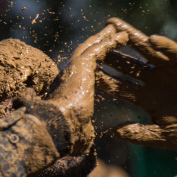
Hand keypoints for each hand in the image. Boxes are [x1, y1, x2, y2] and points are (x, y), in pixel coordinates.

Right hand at [46, 25, 127, 154]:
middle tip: (109, 35)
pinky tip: (122, 36)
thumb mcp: (78, 135)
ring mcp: (74, 68)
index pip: (83, 72)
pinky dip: (110, 41)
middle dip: (99, 44)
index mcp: (68, 89)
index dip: (93, 64)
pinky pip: (98, 49)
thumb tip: (84, 146)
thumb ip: (82, 133)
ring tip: (118, 30)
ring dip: (106, 38)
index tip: (100, 59)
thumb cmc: (64, 137)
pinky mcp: (81, 65)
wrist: (54, 129)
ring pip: (92, 48)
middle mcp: (69, 74)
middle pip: (87, 55)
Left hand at [97, 18, 176, 149]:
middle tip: (90, 41)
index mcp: (147, 98)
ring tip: (114, 25)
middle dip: (109, 53)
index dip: (102, 78)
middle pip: (127, 64)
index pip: (119, 86)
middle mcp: (155, 81)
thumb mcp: (164, 137)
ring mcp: (170, 71)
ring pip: (147, 51)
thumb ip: (139, 134)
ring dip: (131, 38)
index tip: (83, 72)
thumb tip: (111, 132)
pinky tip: (151, 40)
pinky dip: (165, 47)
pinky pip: (175, 53)